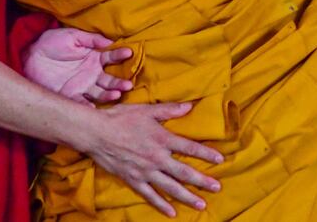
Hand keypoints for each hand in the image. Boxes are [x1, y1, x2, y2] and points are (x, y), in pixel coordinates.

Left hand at [23, 28, 132, 104]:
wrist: (30, 56)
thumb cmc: (52, 43)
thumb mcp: (72, 36)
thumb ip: (91, 39)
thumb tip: (109, 42)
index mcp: (94, 59)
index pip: (111, 58)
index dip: (120, 55)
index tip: (128, 52)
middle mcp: (92, 75)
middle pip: (110, 80)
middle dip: (120, 82)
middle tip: (128, 84)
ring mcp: (83, 87)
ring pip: (100, 93)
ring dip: (110, 95)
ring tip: (117, 94)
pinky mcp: (70, 97)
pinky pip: (82, 104)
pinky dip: (89, 107)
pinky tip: (95, 108)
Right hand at [84, 102, 223, 217]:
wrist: (96, 133)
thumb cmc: (121, 118)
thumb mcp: (147, 110)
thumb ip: (169, 110)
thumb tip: (189, 106)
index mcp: (162, 139)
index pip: (190, 147)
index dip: (206, 154)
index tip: (220, 159)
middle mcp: (157, 158)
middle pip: (184, 172)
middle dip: (202, 181)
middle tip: (217, 187)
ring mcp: (146, 171)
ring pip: (171, 187)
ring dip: (188, 197)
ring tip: (201, 204)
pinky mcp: (133, 180)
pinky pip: (150, 196)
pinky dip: (161, 205)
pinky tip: (172, 212)